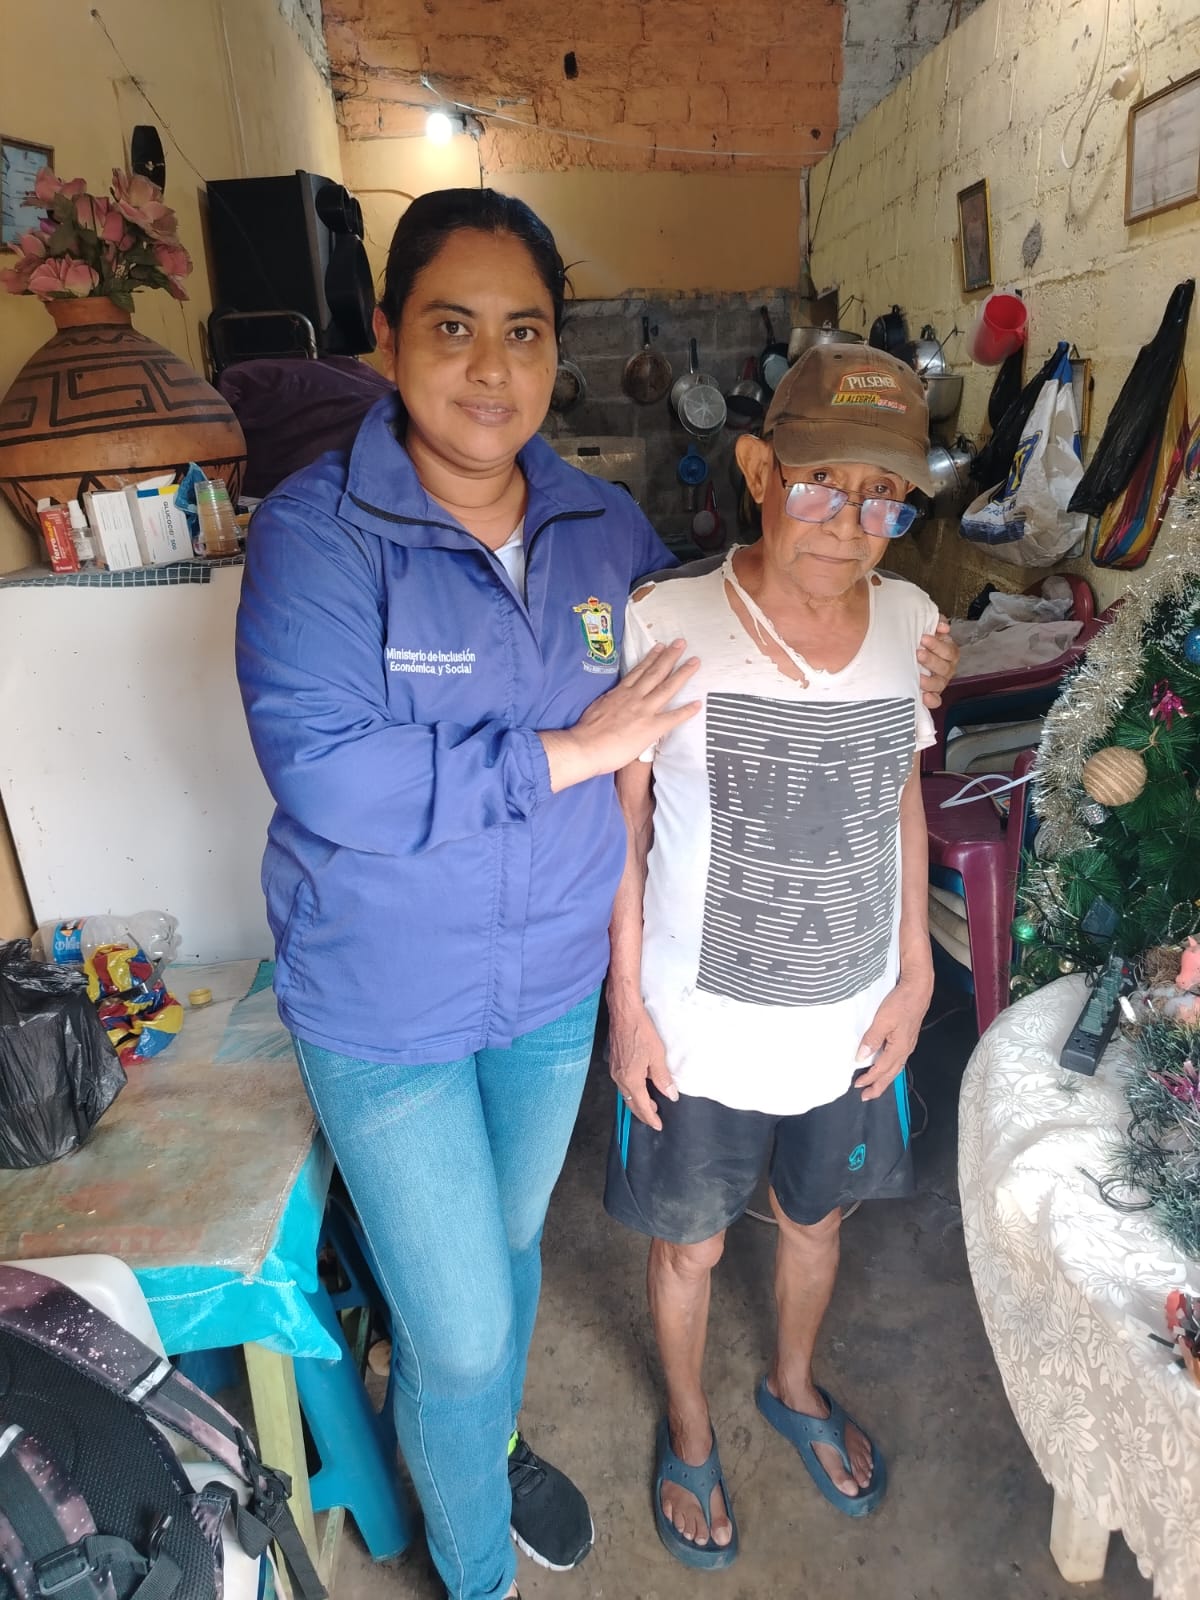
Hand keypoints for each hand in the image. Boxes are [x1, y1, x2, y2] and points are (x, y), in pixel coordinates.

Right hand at [540, 640, 700, 791]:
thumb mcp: (598, 706)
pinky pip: (672, 718)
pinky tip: (697, 704)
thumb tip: (614, 699)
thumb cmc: (586, 730)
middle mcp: (634, 697)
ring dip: (682, 673)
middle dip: (670, 656)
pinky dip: (686, 711)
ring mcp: (644, 710)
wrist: (586, 746)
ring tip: (695, 662)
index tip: (660, 647)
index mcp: (620, 692)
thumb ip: (610, 700)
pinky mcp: (650, 727)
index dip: (651, 658)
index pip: (639, 671)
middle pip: (656, 672)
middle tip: (682, 643)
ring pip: (667, 687)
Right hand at [608, 996, 676, 1128]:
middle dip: (642, 1113)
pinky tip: (640, 1087)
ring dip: (637, 1101)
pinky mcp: (614, 1063)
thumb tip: (670, 1095)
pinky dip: (632, 1090)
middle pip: (631, 1102)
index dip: (650, 1117)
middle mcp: (619, 1078)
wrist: (624, 1013)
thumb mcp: (657, 1055)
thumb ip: (663, 1078)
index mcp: (631, 1079)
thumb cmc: (641, 1031)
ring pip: (626, 1093)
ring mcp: (615, 1070)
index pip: (641, 1105)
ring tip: (650, 1104)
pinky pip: (622, 1084)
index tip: (658, 1125)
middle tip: (654, 1118)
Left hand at [854, 973, 932, 1098]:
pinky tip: (885, 1066)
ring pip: (895, 1067)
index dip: (869, 1078)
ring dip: (884, 1078)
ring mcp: (908, 1044)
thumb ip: (872, 1039)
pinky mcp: (907, 1037)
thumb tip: (861, 1057)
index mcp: (899, 1048)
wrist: (918, 988)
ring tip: (874, 1086)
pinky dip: (890, 1067)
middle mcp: (905, 1050)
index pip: (881, 1069)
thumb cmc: (901, 1002)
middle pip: (891, 1074)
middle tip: (866, 1096)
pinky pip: (898, 1059)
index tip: (857, 1086)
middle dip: (879, 1086)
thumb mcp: (882, 1020)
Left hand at [917, 616, 958, 708]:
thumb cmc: (919, 641)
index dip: (938, 645)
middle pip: (945, 667)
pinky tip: (924, 697)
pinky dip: (931, 700)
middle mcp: (946, 668)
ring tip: (918, 678)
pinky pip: (936, 700)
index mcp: (948, 652)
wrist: (907, 652)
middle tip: (918, 654)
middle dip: (931, 660)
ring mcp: (939, 682)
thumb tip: (943, 626)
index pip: (949, 650)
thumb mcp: (927, 627)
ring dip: (930, 681)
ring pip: (940, 684)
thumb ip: (937, 622)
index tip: (924, 638)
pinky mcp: (932, 694)